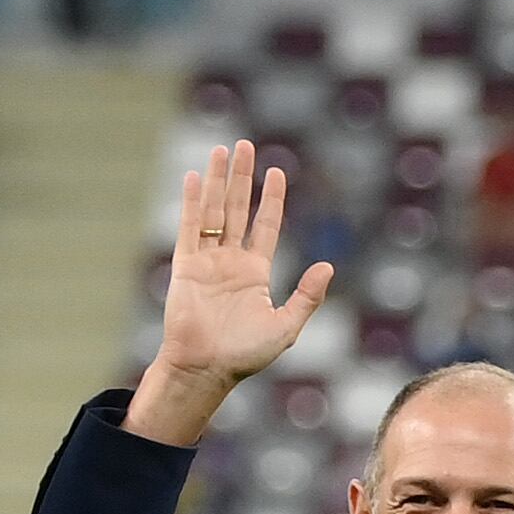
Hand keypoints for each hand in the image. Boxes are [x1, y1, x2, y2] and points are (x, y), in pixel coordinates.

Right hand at [124, 142, 335, 446]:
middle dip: (242, 177)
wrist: (207, 368)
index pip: (265, 225)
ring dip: (219, 180)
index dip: (271, 198)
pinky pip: (190, 228)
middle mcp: (230, 260)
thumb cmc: (246, 354)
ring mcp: (207, 260)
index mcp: (256, 272)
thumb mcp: (287, 325)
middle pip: (237, 208)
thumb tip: (328, 266)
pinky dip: (193, 202)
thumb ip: (307, 295)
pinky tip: (197, 178)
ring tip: (223, 150)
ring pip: (213, 211)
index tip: (277, 171)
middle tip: (245, 145)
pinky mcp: (185, 266)